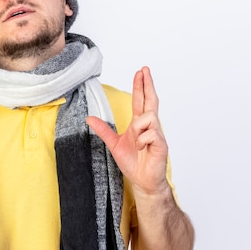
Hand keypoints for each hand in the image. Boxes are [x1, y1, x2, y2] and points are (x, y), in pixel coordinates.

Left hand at [87, 66, 168, 196]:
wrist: (142, 180)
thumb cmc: (133, 162)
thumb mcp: (114, 144)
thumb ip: (103, 130)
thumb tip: (89, 118)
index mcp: (139, 124)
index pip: (140, 101)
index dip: (140, 87)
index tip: (140, 72)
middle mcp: (149, 126)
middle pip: (150, 100)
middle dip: (147, 84)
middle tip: (145, 69)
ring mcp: (157, 134)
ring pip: (148, 117)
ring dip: (139, 127)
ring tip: (137, 141)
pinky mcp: (161, 144)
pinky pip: (151, 134)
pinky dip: (143, 141)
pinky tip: (143, 149)